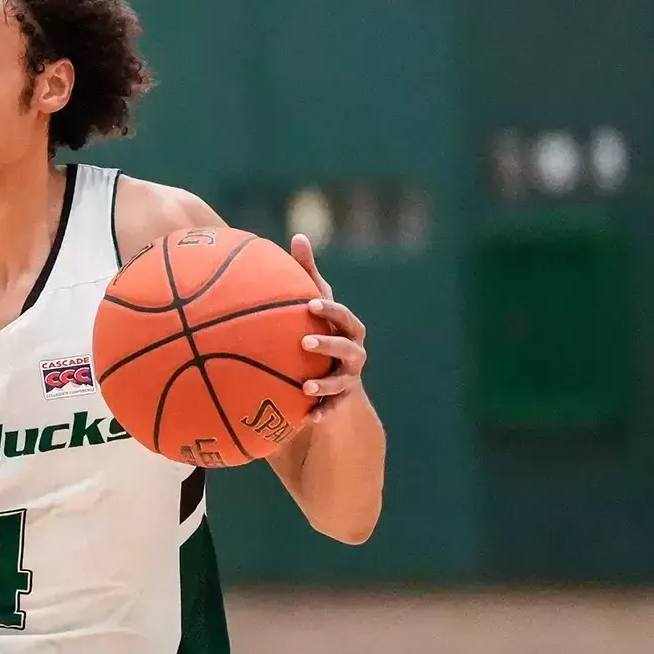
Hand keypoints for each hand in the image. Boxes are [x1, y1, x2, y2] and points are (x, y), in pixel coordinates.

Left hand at [291, 234, 367, 422]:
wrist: (335, 369)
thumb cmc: (320, 327)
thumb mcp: (314, 302)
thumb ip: (307, 273)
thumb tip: (299, 235)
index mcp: (347, 327)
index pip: (342, 315)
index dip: (329, 310)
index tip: (309, 304)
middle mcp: (354, 351)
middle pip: (347, 347)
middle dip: (329, 344)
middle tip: (305, 342)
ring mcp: (349, 377)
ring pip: (342, 381)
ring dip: (326, 384)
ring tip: (306, 386)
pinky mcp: (341, 400)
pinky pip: (333, 408)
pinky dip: (322, 412)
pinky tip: (307, 418)